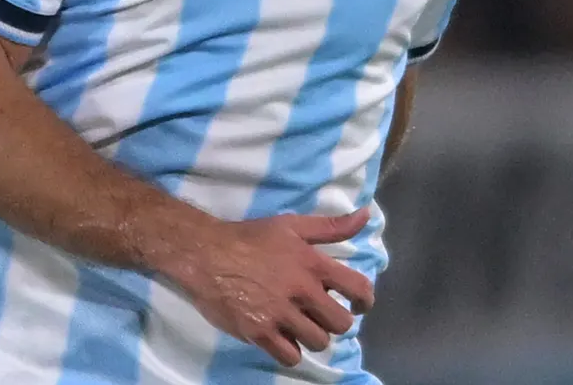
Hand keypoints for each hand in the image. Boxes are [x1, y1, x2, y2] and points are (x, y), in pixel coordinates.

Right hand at [162, 207, 375, 367]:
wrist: (206, 254)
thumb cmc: (250, 237)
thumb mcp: (292, 225)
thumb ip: (331, 226)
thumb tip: (366, 216)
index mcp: (313, 264)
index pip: (358, 288)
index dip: (364, 300)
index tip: (358, 305)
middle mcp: (302, 291)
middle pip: (341, 323)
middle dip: (335, 322)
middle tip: (321, 315)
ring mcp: (280, 315)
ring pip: (318, 342)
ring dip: (313, 337)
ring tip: (300, 326)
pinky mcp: (259, 333)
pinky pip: (290, 356)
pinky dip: (290, 350)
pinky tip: (282, 337)